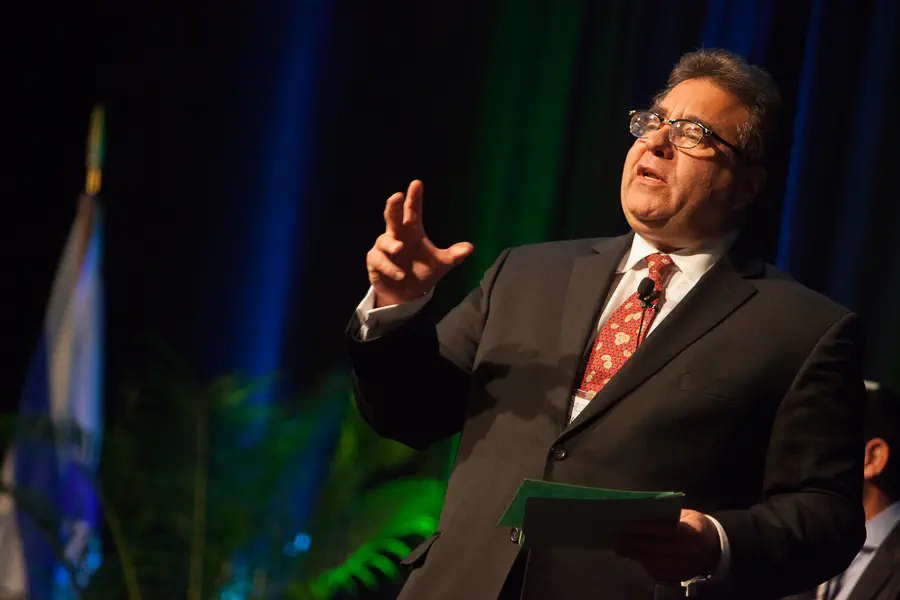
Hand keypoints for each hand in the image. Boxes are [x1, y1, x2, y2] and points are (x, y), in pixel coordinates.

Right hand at [367, 180, 472, 306]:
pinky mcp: (375, 261)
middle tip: (396, 196)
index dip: (414, 197)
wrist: (407, 294)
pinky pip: (379, 260)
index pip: (413, 210)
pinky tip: (400, 275)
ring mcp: (384, 248)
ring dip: (391, 244)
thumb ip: (454, 256)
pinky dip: (389, 267)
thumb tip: (470, 247)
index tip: (417, 183)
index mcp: (412, 230)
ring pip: (384, 240)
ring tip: (399, 249)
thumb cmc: (422, 273)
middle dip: (394, 206)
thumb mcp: (441, 264)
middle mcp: (397, 235)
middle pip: (392, 216)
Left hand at [612, 509, 720, 583]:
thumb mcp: (687, 515)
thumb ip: (668, 516)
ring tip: (618, 548)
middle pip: (652, 547)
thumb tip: (642, 514)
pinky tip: (632, 556)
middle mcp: (684, 550)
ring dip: (633, 554)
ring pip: (652, 560)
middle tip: (614, 537)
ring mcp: (681, 566)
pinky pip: (656, 571)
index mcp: (687, 532)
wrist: (716, 549)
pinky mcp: (678, 576)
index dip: (641, 527)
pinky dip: (643, 563)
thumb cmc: (697, 527)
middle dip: (631, 542)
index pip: (660, 528)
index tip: (625, 524)